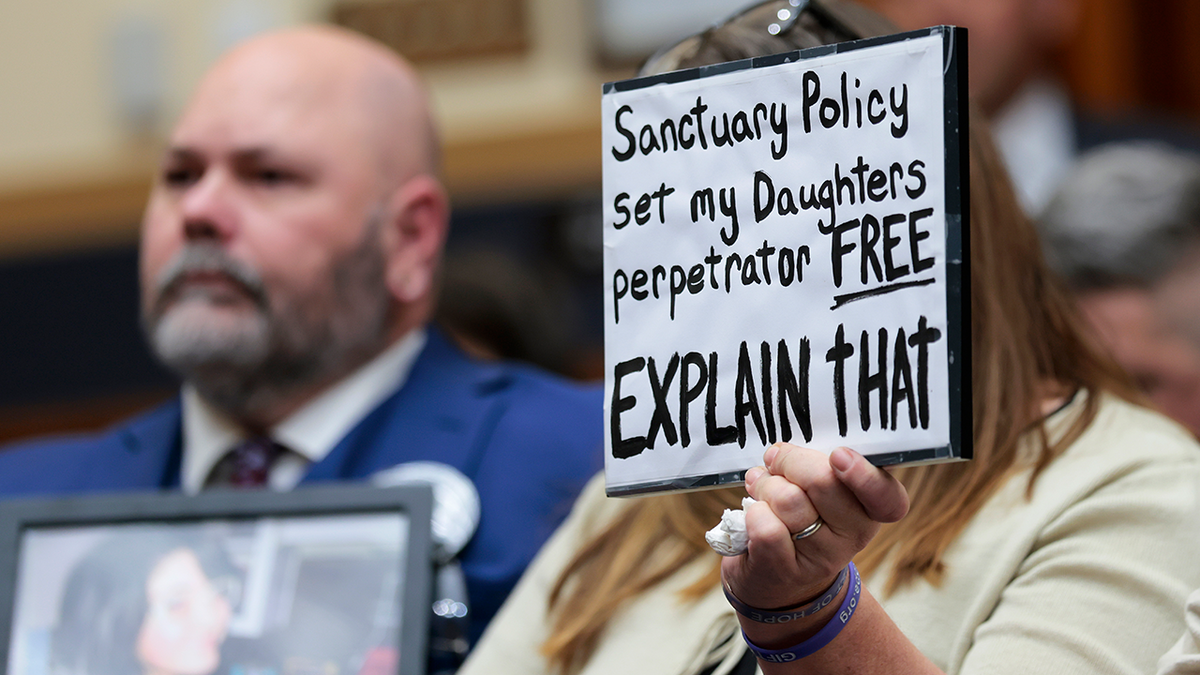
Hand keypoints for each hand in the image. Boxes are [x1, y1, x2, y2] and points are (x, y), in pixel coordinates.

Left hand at [722, 444, 908, 611]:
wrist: (775, 577)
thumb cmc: (800, 516)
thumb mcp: (819, 490)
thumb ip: (818, 465)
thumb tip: (786, 452)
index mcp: (871, 508)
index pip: (887, 498)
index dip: (864, 475)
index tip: (838, 456)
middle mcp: (855, 536)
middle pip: (824, 482)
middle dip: (790, 462)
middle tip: (776, 460)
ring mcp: (822, 557)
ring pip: (789, 501)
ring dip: (766, 485)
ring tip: (762, 487)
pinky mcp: (787, 571)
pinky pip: (766, 527)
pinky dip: (753, 512)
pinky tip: (755, 513)